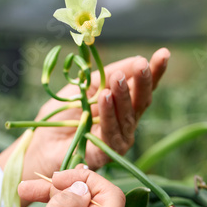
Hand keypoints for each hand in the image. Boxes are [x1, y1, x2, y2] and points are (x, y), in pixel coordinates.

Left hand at [0, 48, 169, 206]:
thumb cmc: (64, 112)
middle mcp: (126, 120)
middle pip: (142, 100)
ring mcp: (120, 137)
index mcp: (122, 102)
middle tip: (142, 65)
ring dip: (124, 95)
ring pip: (129, 116)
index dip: (155, 71)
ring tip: (118, 79)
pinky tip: (106, 97)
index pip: (142, 85)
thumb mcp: (85, 85)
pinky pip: (112, 132)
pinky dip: (110, 113)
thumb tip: (136, 59)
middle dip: (144, 82)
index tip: (164, 53)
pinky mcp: (108, 152)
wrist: (42, 141)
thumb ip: (107, 74)